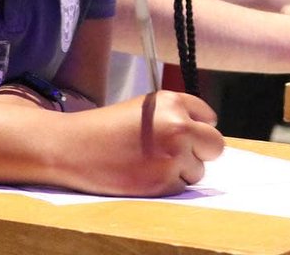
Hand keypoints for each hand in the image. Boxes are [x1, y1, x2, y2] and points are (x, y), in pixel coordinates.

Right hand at [57, 91, 223, 196]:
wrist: (75, 147)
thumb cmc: (107, 128)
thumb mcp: (144, 108)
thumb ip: (175, 115)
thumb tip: (205, 133)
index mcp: (172, 102)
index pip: (208, 116)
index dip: (197, 127)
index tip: (185, 134)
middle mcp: (178, 125)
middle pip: (215, 145)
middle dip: (202, 151)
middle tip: (178, 154)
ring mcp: (173, 155)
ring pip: (198, 170)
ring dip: (182, 170)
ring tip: (150, 162)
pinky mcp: (163, 181)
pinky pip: (181, 187)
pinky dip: (167, 185)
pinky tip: (144, 174)